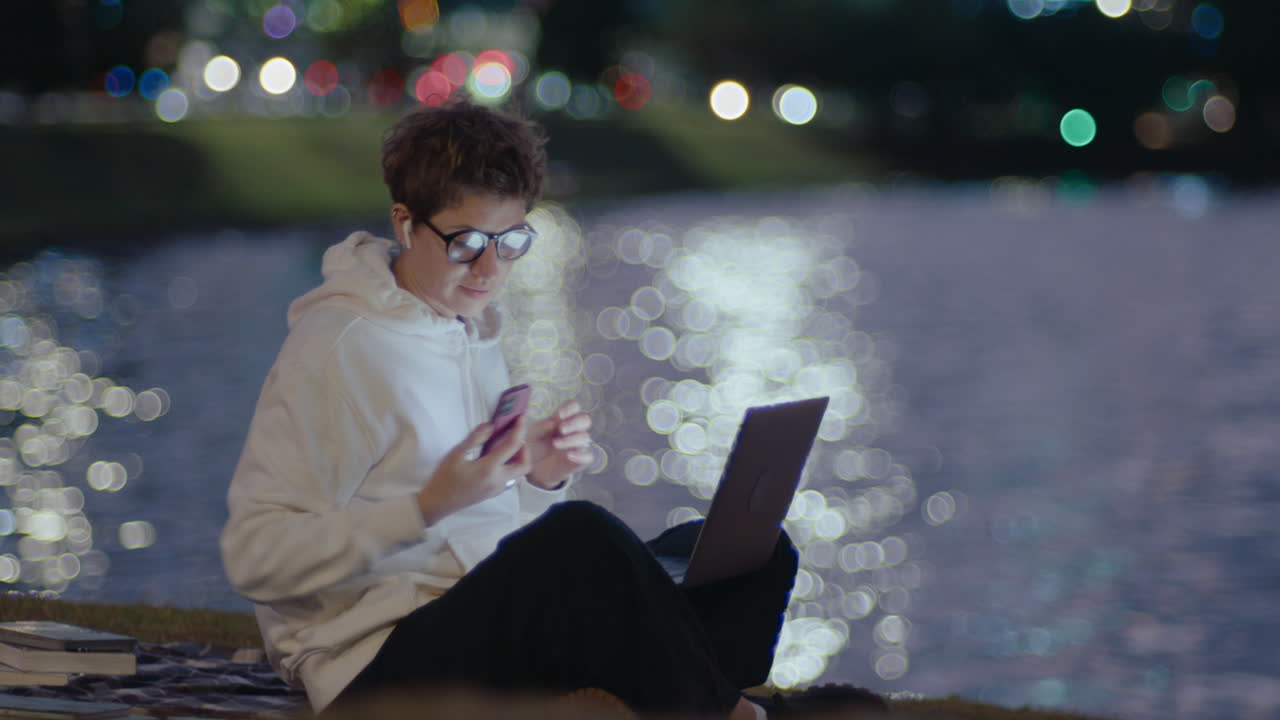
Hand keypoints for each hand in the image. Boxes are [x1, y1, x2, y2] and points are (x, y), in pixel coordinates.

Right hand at [416, 417, 531, 525]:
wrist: (437, 503)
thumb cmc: (444, 478)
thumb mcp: (456, 454)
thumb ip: (475, 438)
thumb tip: (491, 426)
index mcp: (489, 468)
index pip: (512, 446)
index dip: (520, 429)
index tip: (522, 417)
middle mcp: (498, 480)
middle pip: (525, 465)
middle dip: (525, 449)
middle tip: (514, 437)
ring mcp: (497, 489)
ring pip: (520, 474)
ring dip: (520, 460)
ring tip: (508, 447)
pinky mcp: (493, 494)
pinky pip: (511, 480)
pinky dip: (512, 468)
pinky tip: (499, 460)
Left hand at [527, 400, 593, 488]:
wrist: (533, 469)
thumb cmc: (533, 447)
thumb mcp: (531, 436)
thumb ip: (540, 428)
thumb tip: (552, 422)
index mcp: (562, 419)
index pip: (574, 406)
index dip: (570, 408)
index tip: (559, 414)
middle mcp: (574, 430)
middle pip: (585, 419)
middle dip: (574, 423)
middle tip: (561, 429)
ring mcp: (578, 444)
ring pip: (585, 437)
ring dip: (571, 439)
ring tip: (555, 444)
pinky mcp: (580, 460)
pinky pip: (589, 456)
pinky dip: (581, 455)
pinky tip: (569, 455)